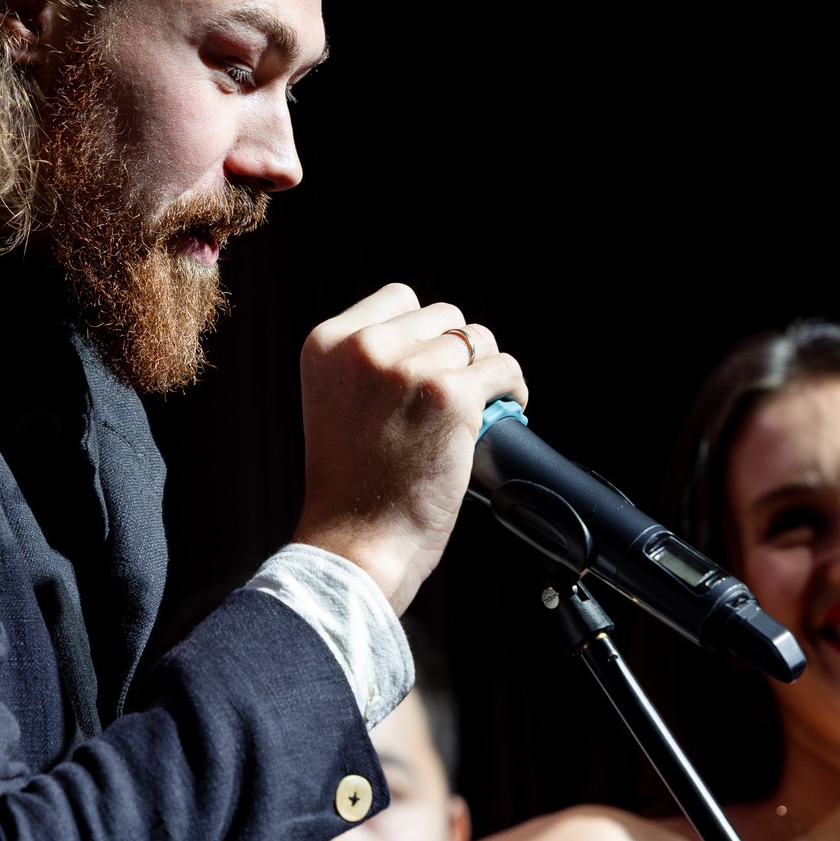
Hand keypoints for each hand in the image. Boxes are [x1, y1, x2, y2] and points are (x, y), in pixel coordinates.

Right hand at [292, 283, 526, 611]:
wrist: (354, 541)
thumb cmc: (350, 487)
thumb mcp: (335, 402)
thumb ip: (369, 363)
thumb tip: (433, 339)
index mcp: (327, 343)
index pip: (399, 299)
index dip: (422, 333)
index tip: (428, 368)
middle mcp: (365, 346)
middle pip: (442, 316)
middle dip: (454, 353)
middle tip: (453, 397)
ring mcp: (408, 367)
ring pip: (477, 340)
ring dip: (483, 372)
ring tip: (478, 406)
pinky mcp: (450, 393)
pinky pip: (503, 369)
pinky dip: (512, 390)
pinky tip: (506, 411)